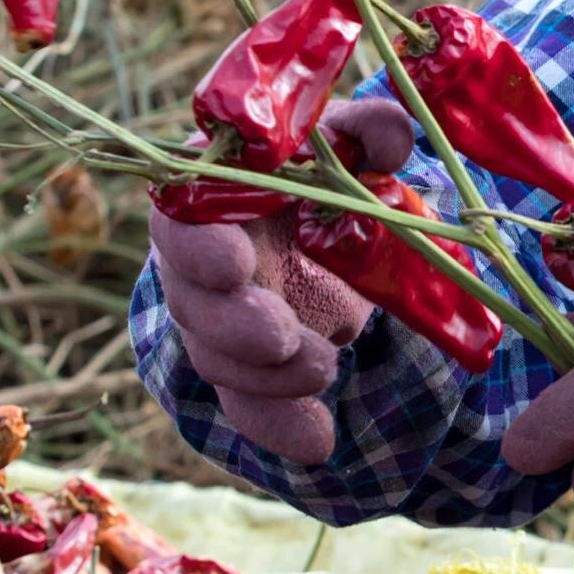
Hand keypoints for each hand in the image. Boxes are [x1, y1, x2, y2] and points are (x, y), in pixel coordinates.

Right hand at [149, 96, 414, 463]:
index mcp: (209, 193)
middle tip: (280, 336)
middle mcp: (197, 259)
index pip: (181, 217)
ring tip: (323, 369)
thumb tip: (392, 141)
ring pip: (215, 358)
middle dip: (232, 325)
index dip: (201, 244)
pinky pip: (246, 404)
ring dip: (264, 378)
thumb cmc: (316, 165)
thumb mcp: (343, 139)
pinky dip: (279, 426)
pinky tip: (316, 443)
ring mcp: (215, 318)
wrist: (315, 218)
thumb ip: (366, 130)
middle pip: (191, 300)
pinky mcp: (242, 365)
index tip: (237, 263)